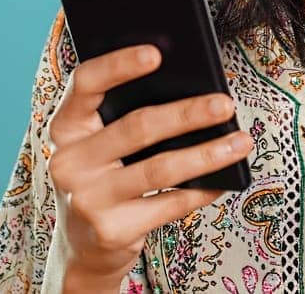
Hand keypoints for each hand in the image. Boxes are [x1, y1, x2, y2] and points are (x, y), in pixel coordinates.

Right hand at [43, 44, 254, 286]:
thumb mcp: (97, 147)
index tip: (156, 54)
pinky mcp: (112, 230)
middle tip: (225, 103)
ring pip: (160, 168)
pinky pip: (170, 204)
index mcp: (64, 128)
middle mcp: (69, 162)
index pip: (85, 84)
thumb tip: (190, 90)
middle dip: (187, 113)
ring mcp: (88, 199)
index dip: (118, 65)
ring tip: (241, 141)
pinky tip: (224, 179)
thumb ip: (122, 119)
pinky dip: (202, 190)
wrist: (84, 249)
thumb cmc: (102, 180)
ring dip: (207, 153)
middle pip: (136, 126)